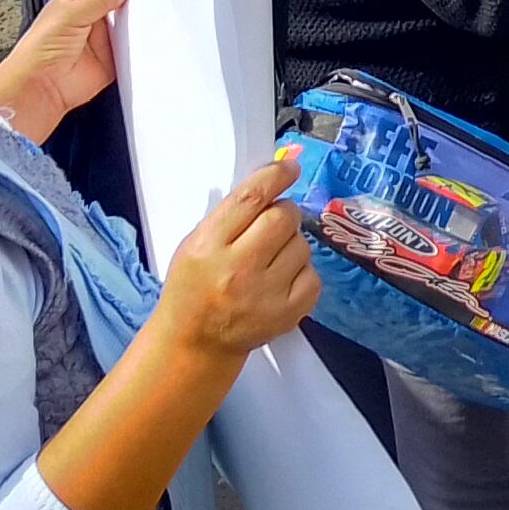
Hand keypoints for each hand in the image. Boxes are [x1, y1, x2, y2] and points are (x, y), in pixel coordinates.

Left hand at [0, 0, 137, 140]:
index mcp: (74, 1)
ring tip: (151, 3)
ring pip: (126, 20)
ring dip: (137, 14)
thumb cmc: (41, 49)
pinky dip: (140, 40)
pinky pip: (130, 46)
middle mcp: (88, 18)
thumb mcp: (71, 14)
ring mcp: (101, 38)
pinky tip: (148, 30)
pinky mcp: (111, 58)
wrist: (42, 86)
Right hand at [156, 159, 324, 361]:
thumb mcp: (195, 243)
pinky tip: (281, 280)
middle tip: (274, 223)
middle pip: (283, 217)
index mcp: (209, 246)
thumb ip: (230, 215)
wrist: (197, 341)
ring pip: (302, 245)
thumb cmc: (194, 286)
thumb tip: (272, 180)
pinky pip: (313, 275)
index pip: (251, 198)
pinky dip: (302, 272)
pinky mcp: (287, 314)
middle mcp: (237, 269)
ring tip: (270, 260)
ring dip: (292, 244)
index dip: (276, 176)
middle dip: (284, 212)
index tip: (290, 167)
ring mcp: (265, 294)